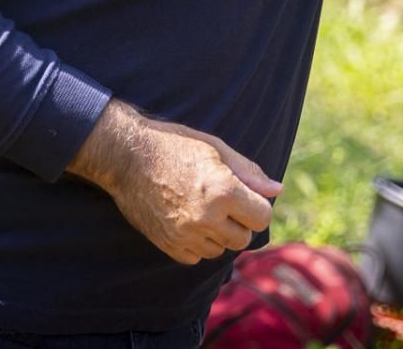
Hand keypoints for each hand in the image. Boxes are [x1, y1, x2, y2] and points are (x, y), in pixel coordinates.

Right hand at [68, 100, 281, 264]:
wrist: (126, 156)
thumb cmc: (174, 146)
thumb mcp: (216, 148)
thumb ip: (249, 172)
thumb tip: (276, 190)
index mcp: (223, 191)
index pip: (261, 217)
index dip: (257, 206)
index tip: (246, 196)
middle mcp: (206, 218)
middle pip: (243, 238)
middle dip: (240, 222)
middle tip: (224, 202)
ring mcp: (185, 235)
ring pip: (220, 250)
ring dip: (218, 234)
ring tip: (203, 209)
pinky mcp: (168, 245)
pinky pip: (196, 257)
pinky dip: (197, 243)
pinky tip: (188, 220)